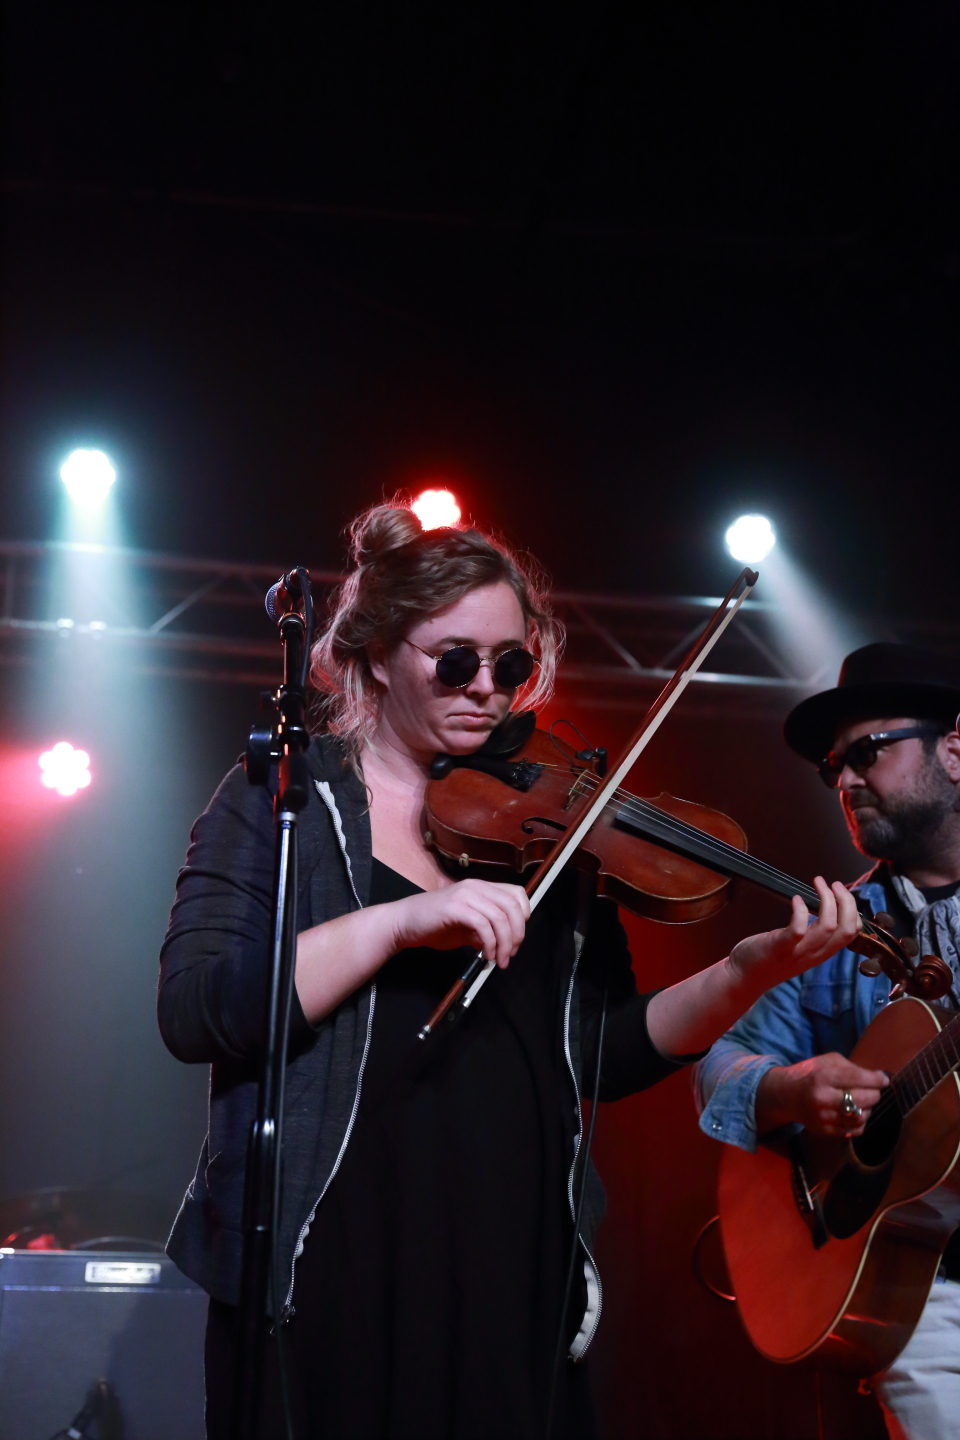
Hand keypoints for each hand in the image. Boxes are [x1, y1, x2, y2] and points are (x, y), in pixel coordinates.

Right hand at [391, 879, 529, 968]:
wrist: (404, 923)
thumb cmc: (434, 924)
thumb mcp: (466, 927)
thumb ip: (485, 930)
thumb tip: (502, 942)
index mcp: (481, 888)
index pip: (516, 893)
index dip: (524, 915)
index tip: (516, 937)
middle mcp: (476, 887)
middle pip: (513, 906)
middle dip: (517, 934)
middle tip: (510, 954)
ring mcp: (465, 895)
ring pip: (500, 917)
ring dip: (504, 943)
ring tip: (498, 960)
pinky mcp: (455, 908)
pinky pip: (483, 925)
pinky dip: (490, 943)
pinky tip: (485, 955)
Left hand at [727, 877, 860, 995]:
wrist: (744, 977)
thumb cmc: (770, 957)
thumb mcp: (799, 948)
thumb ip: (812, 934)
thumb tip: (822, 907)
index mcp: (821, 952)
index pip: (850, 934)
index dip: (853, 911)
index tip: (843, 893)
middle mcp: (814, 954)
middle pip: (845, 930)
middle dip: (846, 902)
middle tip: (836, 884)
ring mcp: (798, 952)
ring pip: (827, 927)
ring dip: (827, 900)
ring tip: (819, 882)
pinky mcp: (780, 948)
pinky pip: (798, 930)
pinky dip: (801, 911)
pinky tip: (796, 898)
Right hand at [756, 1052, 888, 1136]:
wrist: (786, 1094)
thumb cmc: (811, 1073)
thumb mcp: (828, 1061)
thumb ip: (852, 1068)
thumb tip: (879, 1078)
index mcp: (824, 1076)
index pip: (859, 1078)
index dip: (877, 1079)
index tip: (883, 1079)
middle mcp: (823, 1098)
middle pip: (863, 1099)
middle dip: (874, 1094)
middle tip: (874, 1090)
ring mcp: (823, 1117)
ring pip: (861, 1117)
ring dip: (868, 1109)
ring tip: (864, 1102)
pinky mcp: (825, 1130)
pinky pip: (854, 1130)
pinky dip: (860, 1122)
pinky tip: (856, 1113)